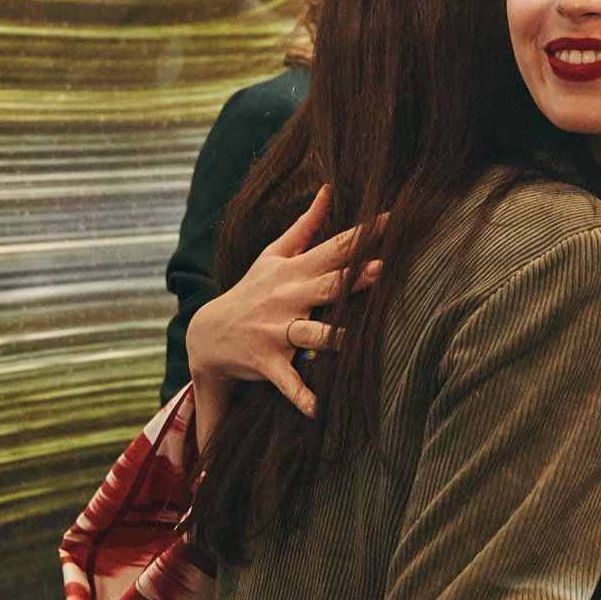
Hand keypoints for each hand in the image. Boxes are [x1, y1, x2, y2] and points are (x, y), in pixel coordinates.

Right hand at [186, 187, 380, 418]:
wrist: (208, 333)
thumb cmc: (252, 290)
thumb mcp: (274, 255)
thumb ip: (305, 225)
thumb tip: (329, 190)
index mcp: (293, 271)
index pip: (333, 248)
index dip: (363, 233)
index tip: (392, 219)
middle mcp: (287, 298)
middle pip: (326, 286)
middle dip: (352, 279)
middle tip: (381, 269)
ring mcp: (277, 330)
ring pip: (310, 333)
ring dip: (332, 337)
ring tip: (355, 341)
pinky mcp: (268, 362)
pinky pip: (287, 381)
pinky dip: (301, 395)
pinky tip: (319, 409)